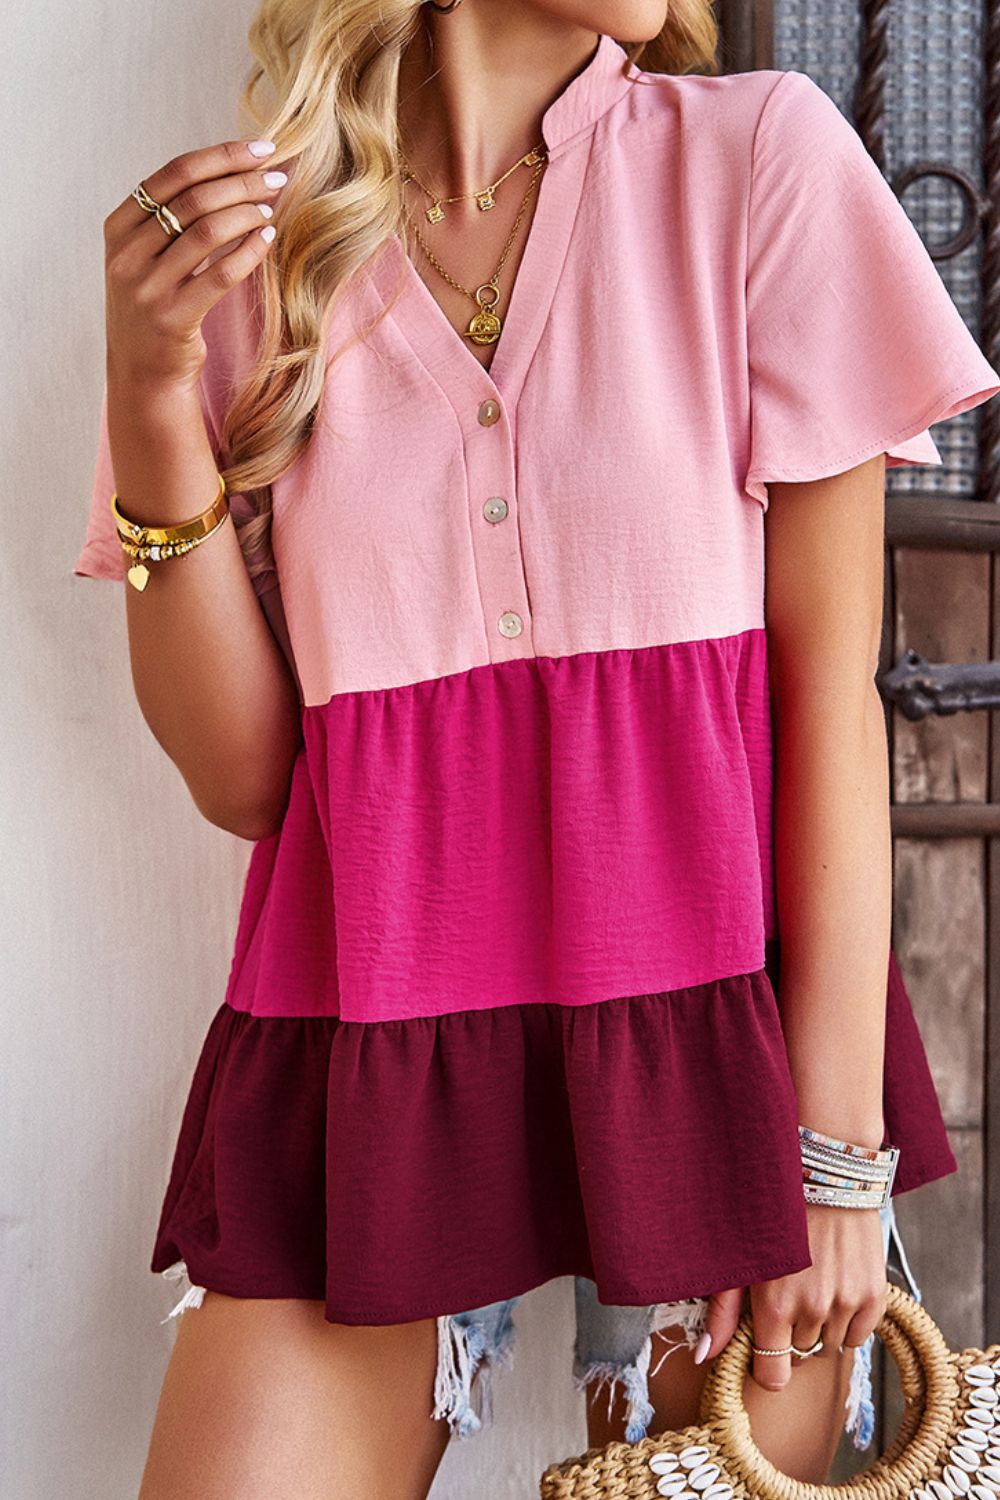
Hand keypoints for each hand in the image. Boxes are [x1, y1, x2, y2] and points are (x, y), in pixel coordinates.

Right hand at [103, 139, 288, 391]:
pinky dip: (250, 250)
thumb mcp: (147, 257)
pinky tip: (268, 238)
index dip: (221, 156)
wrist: (144, 372)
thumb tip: (232, 171)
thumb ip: (172, 219)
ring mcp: (147, 287)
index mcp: (118, 227)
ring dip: (248, 213)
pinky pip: (222, 274)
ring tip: (272, 207)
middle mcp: (127, 254)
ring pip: (209, 231)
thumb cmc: (157, 306)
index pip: (174, 174)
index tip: (260, 149)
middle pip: (194, 199)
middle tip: (276, 178)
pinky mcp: (173, 317)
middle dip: (242, 182)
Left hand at [695, 1205, 888, 1390]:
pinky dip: (848, 1321)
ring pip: (830, 1344)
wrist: (826, 1172)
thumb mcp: (741, 1256)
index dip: (766, 1365)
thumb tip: (704, 1356)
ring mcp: (846, 1303)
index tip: (765, 1346)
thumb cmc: (773, 1211)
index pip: (773, 1375)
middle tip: (789, 1290)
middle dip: (792, 1330)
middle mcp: (812, 1309)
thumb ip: (722, 1311)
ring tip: (812, 1284)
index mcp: (774, 1305)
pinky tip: (835, 1287)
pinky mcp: (874, 1295)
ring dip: (820, 1325)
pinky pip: (858, 1336)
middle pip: (799, 1353)